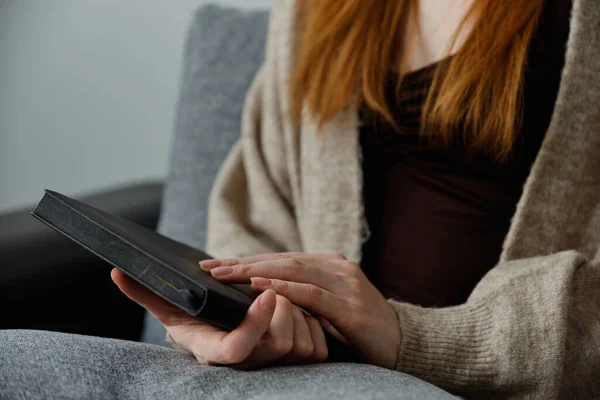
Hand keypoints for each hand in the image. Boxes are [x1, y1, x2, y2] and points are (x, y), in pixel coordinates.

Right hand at [110, 269, 327, 368]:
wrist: (224, 336)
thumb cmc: (197, 320)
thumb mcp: (170, 308)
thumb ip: (146, 294)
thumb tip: (117, 273)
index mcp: (214, 351)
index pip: (235, 352)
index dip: (252, 324)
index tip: (263, 292)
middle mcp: (246, 365)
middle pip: (279, 344)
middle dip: (281, 308)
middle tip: (272, 289)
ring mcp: (274, 368)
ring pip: (302, 344)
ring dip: (299, 313)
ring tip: (283, 299)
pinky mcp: (297, 364)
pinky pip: (318, 348)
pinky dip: (315, 324)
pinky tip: (301, 311)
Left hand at [200, 253, 400, 368]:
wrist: (403, 342)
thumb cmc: (359, 327)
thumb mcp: (327, 306)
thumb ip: (302, 295)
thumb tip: (261, 294)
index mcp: (329, 264)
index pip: (281, 259)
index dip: (248, 260)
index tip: (217, 264)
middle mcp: (336, 266)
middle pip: (281, 260)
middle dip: (243, 263)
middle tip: (210, 266)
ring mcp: (344, 283)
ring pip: (292, 270)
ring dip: (255, 272)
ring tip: (225, 275)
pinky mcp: (349, 305)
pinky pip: (311, 293)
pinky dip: (284, 289)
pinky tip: (260, 288)